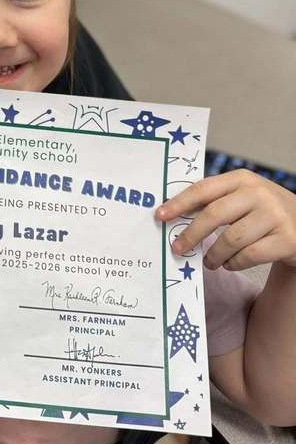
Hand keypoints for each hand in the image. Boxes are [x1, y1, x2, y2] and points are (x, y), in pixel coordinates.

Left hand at [156, 171, 295, 270]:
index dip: (179, 203)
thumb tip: (173, 213)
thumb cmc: (263, 212)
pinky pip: (249, 256)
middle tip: (177, 249)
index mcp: (242, 179)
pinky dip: (234, 263)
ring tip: (208, 262)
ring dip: (214, 255)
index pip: (203, 189)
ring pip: (231, 240)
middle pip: (214, 215)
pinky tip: (230, 264)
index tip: (160, 216)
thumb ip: (216, 201)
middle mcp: (259, 193)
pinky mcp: (286, 240)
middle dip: (191, 234)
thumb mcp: (243, 197)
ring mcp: (275, 216)